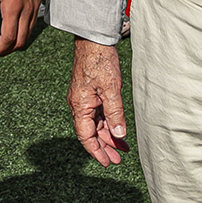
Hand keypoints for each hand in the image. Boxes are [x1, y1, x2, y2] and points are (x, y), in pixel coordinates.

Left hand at [0, 0, 40, 57]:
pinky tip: (12, 27)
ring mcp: (35, 3)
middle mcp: (28, 7)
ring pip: (28, 33)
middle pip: (20, 40)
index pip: (8, 38)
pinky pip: (32, 22)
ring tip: (0, 43)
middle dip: (6, 50)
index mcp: (14, 6)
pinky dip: (22, 31)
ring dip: (15, 42)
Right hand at [67, 38, 129, 165]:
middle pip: (90, 133)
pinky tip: (118, 129)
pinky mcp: (90, 93)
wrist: (93, 40)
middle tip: (117, 160)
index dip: (96, 151)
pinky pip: (98, 114)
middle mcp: (79, 105)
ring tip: (122, 148)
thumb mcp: (111, 89)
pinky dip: (108, 124)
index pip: (86, 136)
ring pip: (95, 124)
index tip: (107, 162)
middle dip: (104, 147)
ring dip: (108, 136)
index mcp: (80, 106)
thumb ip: (115, 113)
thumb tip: (119, 135)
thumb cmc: (99, 61)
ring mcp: (84, 99)